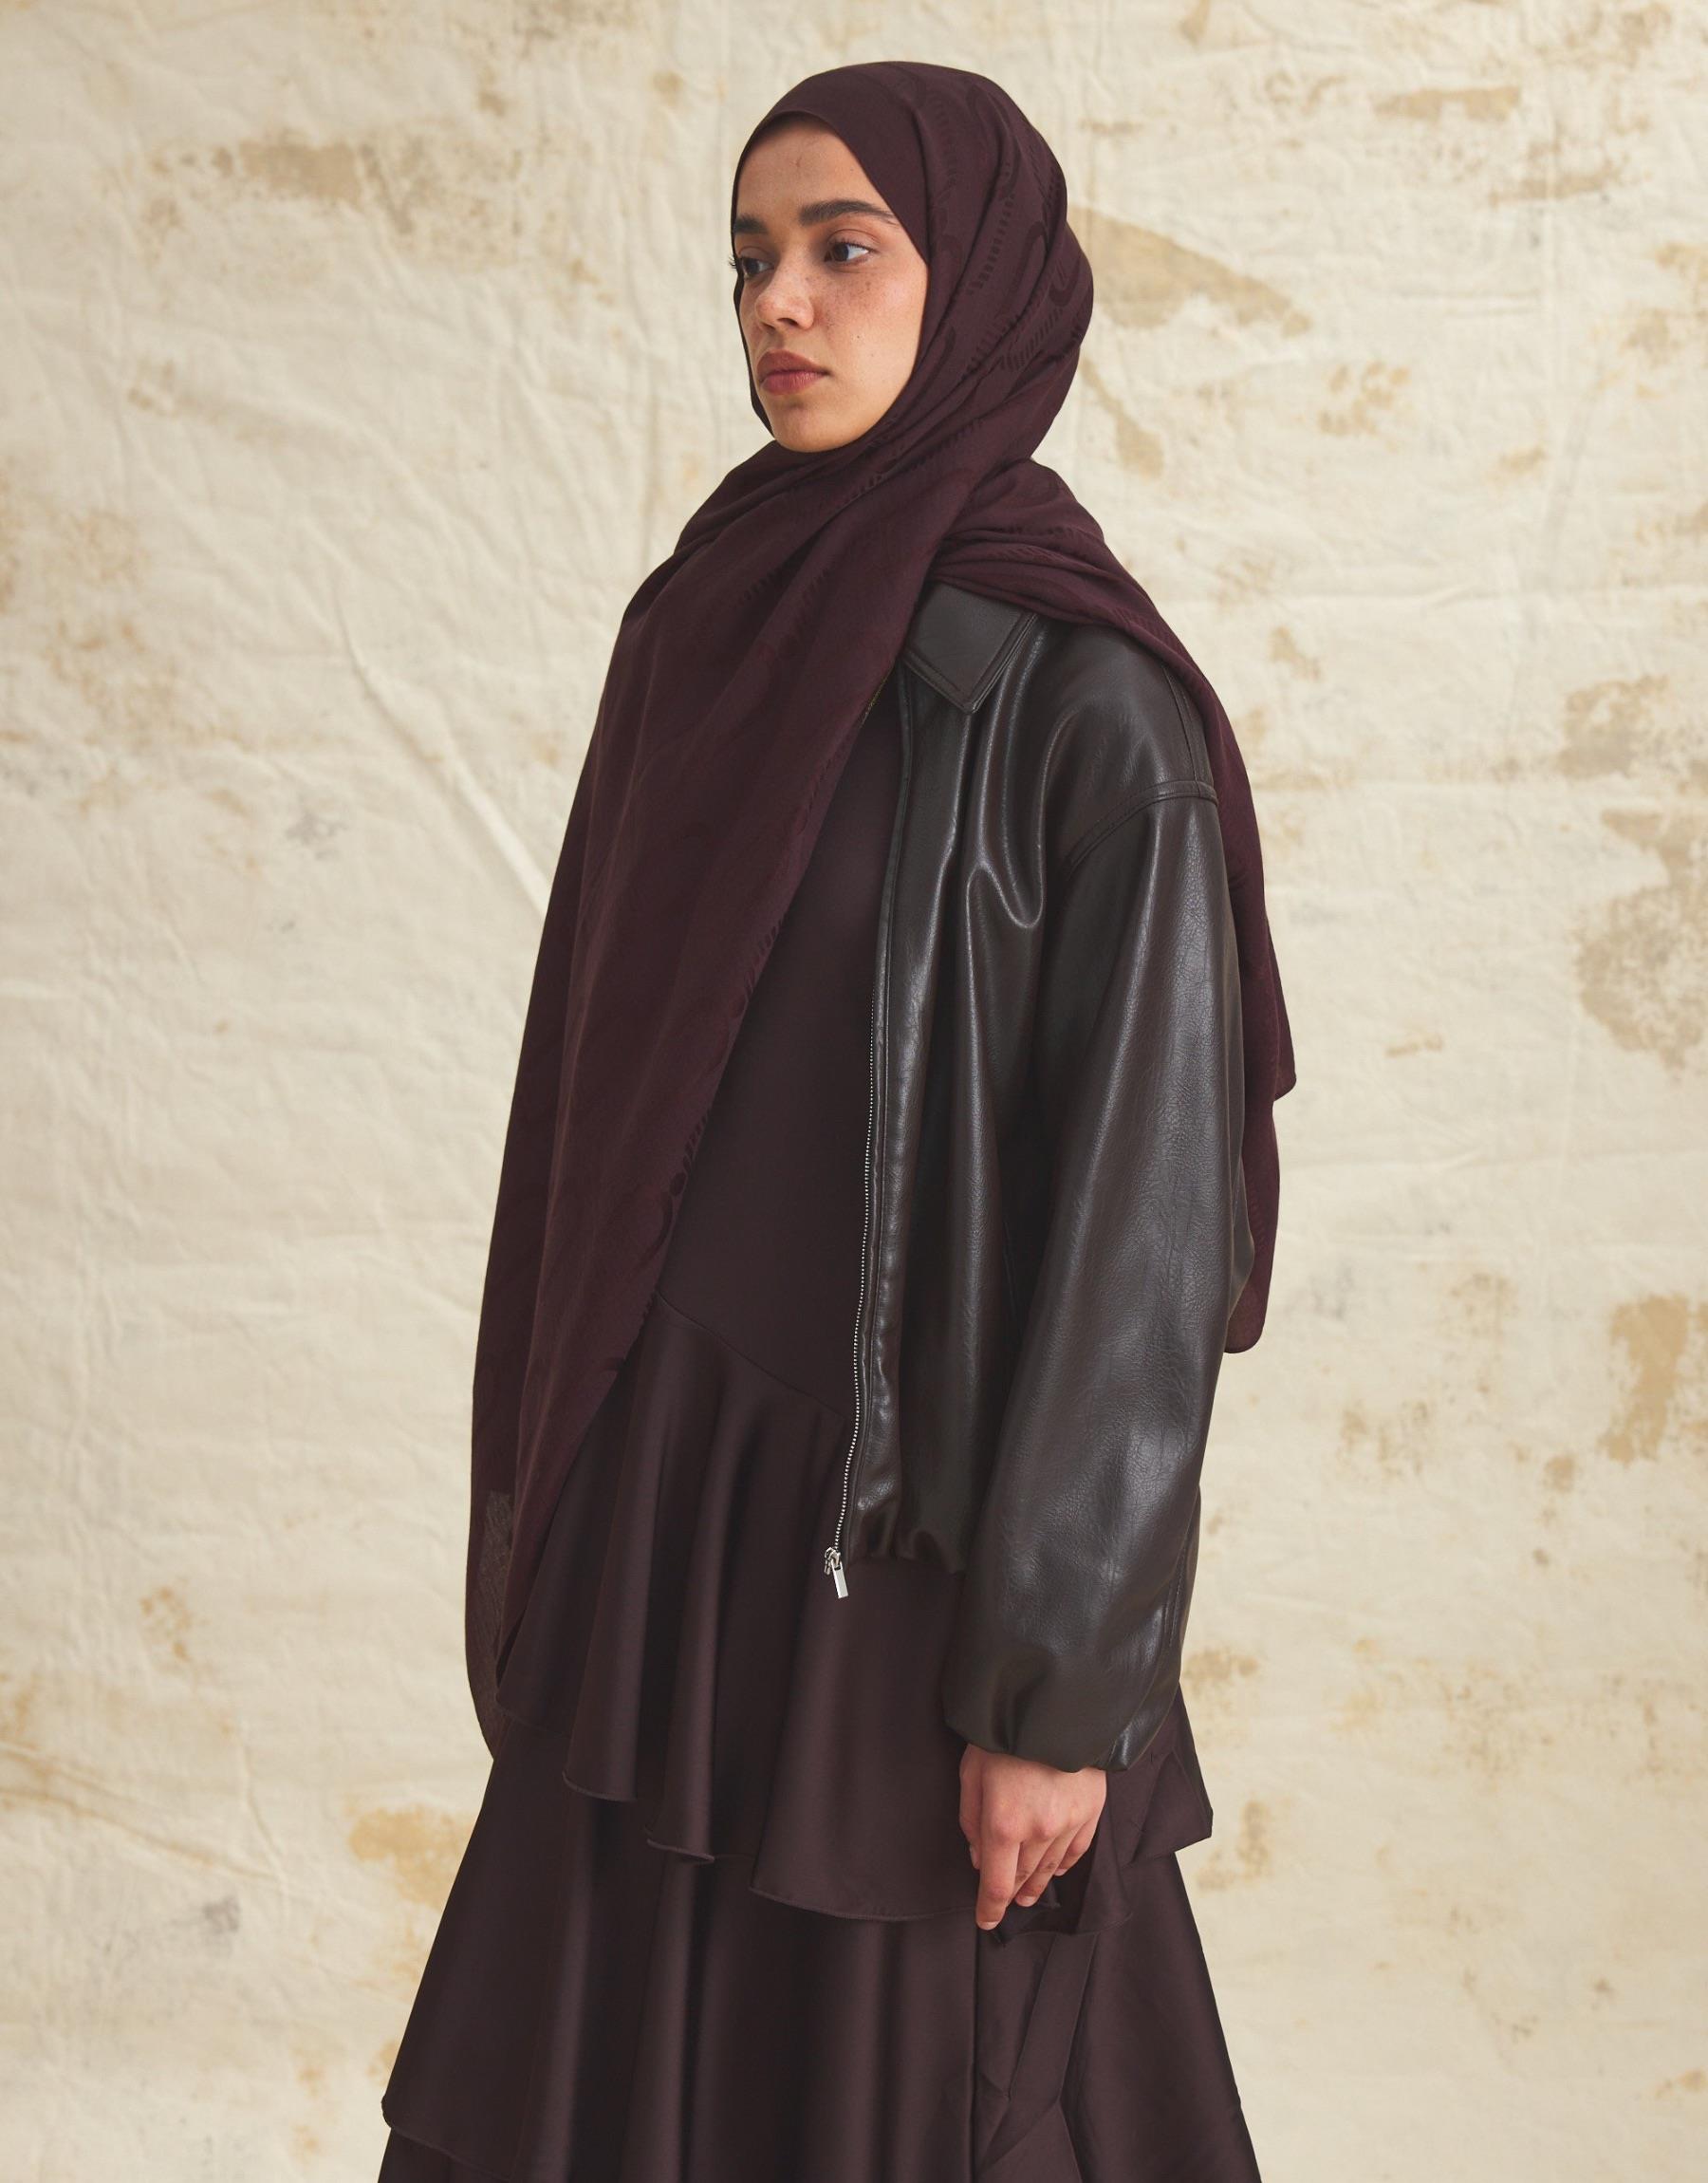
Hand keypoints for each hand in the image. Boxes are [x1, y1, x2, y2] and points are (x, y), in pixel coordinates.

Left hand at [958, 1741, 1106, 1930]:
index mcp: (1003, 1824)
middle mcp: (1038, 1832)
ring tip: (1029, 1894)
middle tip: (1006, 1901)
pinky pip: (1077, 1851)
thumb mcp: (971, 1771)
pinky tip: (1056, 1870)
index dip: (989, 1908)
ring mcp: (1069, 1823)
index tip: (985, 1920)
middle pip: (1023, 1878)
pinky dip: (1064, 1865)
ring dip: (1037, 1883)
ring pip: (1050, 1868)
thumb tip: (979, 1856)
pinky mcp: (1091, 1811)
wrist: (1055, 1702)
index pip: (996, 1884)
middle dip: (1011, 1893)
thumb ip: (971, 1819)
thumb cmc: (1004, 1732)